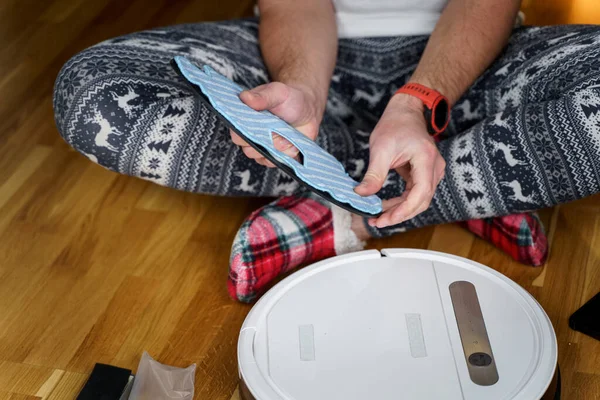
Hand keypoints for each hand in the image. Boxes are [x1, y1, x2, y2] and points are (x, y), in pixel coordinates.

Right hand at [230, 82, 321, 166]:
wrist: (307, 109)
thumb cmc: (289, 98)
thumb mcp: (277, 93)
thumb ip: (262, 96)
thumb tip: (245, 97)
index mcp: (245, 120)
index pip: (236, 135)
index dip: (245, 135)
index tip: (257, 128)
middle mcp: (252, 136)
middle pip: (248, 150)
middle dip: (263, 143)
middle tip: (275, 130)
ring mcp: (264, 147)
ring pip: (262, 158)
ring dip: (276, 148)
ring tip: (286, 134)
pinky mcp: (276, 156)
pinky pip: (276, 162)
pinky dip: (285, 154)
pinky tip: (292, 143)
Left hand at [354, 93, 445, 227]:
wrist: (405, 111)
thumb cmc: (395, 125)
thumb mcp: (380, 149)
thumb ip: (374, 174)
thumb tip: (361, 194)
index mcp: (426, 159)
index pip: (420, 193)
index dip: (404, 210)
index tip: (385, 219)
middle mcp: (434, 167)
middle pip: (421, 201)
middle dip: (399, 214)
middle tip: (377, 222)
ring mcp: (432, 171)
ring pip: (419, 200)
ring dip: (400, 210)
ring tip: (378, 217)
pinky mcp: (425, 174)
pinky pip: (415, 193)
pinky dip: (401, 202)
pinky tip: (386, 206)